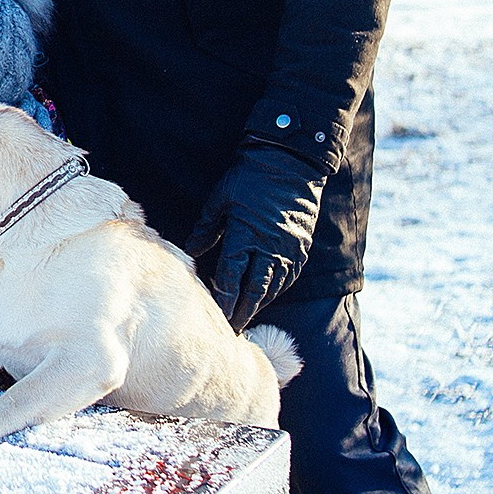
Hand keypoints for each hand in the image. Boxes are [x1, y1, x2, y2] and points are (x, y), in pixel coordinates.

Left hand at [184, 143, 325, 330]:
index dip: (222, 297)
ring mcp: (288, 249)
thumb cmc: (249, 178)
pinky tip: (266, 296)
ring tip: (246, 316)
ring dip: (259, 303)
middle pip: (253, 290)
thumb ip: (206, 228)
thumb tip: (192, 250)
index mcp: (244, 235)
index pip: (230, 276)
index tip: (214, 314)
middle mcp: (269, 247)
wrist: (290, 164)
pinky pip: (289, 277)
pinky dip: (276, 290)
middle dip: (241, 311)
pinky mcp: (301, 247)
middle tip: (231, 329)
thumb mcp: (221, 199)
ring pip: (273, 287)